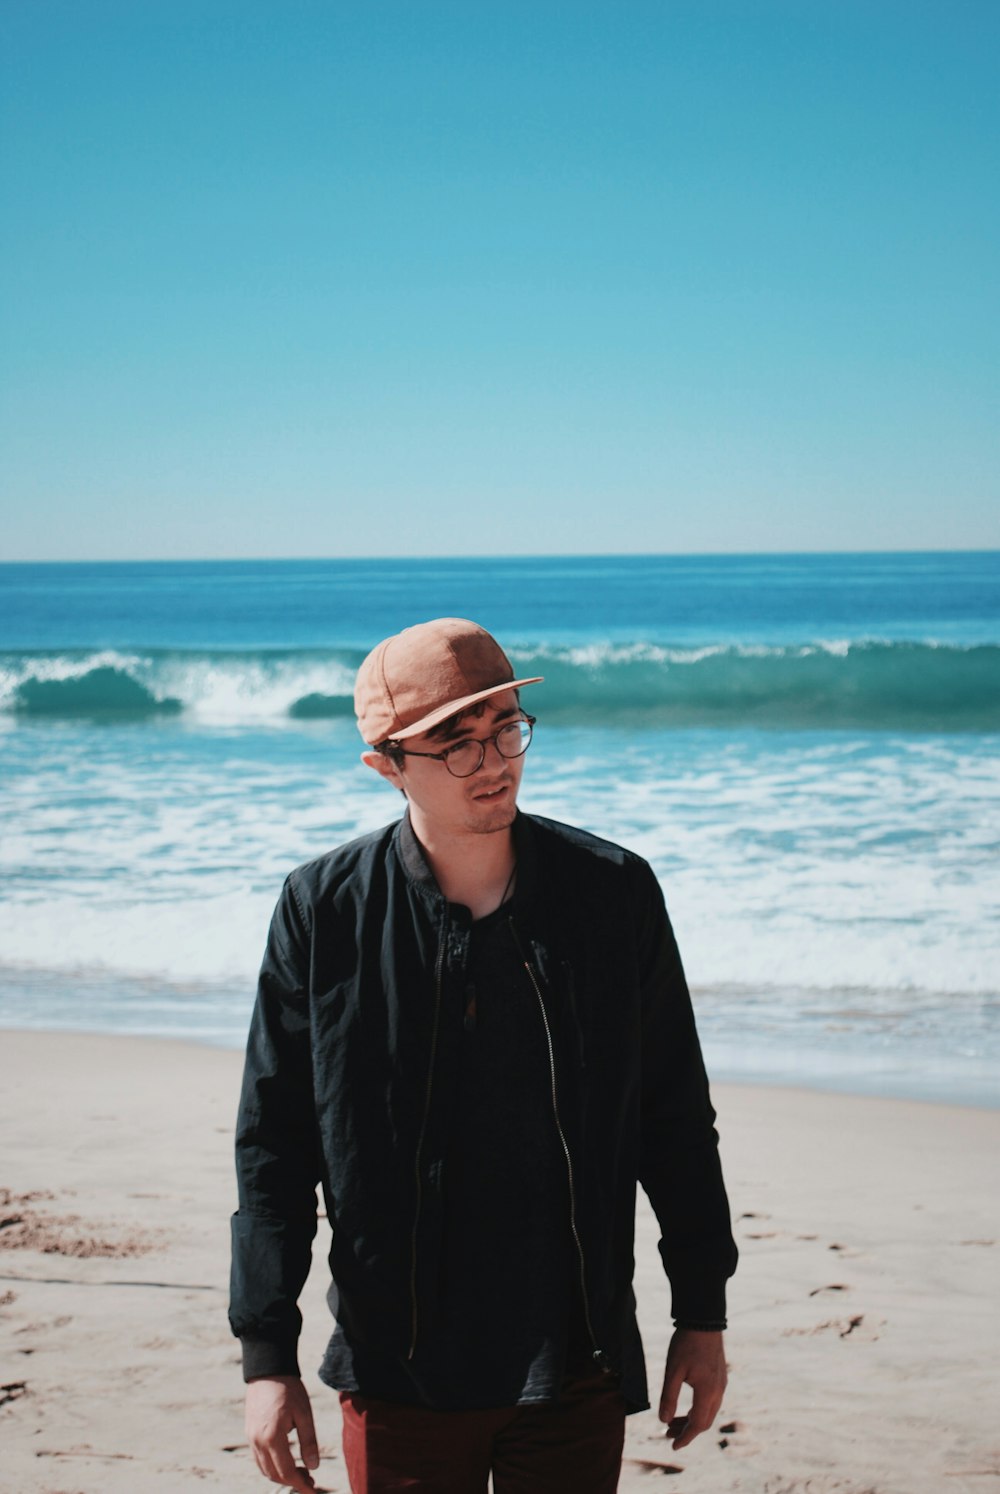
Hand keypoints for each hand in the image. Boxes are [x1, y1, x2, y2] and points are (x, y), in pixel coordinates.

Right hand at [245, 1375, 319, 1490]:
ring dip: (281, 1476)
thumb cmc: (289, 1389)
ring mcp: (251, 1438)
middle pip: (274, 1475)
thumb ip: (309, 1441)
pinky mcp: (249, 1432)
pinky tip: (285, 1461)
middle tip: (311, 1480)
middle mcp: (257, 1441)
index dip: (301, 1485)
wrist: (268, 1369)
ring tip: (301, 1473)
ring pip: (264, 1469)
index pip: (287, 1472)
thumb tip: (314, 1467)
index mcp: (272, 1437)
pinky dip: (271, 1466)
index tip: (314, 1491)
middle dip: (293, 1482)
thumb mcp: (304, 1413)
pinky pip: (258, 1459)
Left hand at [658, 1328, 726, 1450]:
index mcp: (708, 1393)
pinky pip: (711, 1401)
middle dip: (686, 1431)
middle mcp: (718, 1391)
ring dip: (691, 1420)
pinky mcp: (719, 1376)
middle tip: (667, 1434)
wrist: (704, 1320)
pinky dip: (698, 1409)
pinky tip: (685, 1406)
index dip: (685, 1438)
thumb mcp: (673, 1371)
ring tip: (672, 1422)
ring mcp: (721, 1384)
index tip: (673, 1446)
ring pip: (708, 1412)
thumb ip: (669, 1397)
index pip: (697, 1425)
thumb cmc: (686, 1344)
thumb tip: (663, 1421)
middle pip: (704, 1421)